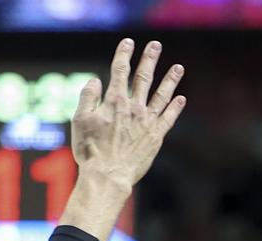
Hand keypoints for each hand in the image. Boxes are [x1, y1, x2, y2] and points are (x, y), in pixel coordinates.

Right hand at [71, 39, 186, 190]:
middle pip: (143, 77)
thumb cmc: (90, 150)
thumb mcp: (80, 120)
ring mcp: (147, 121)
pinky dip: (175, 108)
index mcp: (114, 101)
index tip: (128, 43)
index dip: (124, 54)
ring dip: (170, 80)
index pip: (120, 71)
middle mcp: (134, 107)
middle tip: (156, 45)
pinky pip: (168, 118)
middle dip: (150, 59)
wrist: (108, 176)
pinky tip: (181, 99)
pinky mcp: (156, 137)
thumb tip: (95, 80)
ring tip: (178, 68)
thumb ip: (87, 97)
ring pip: (161, 95)